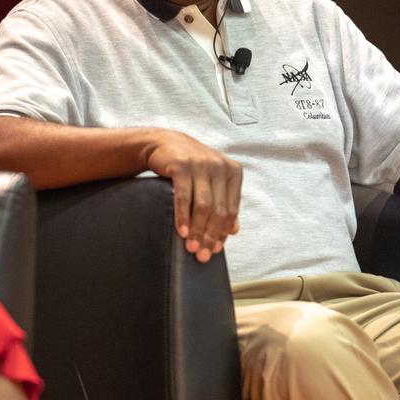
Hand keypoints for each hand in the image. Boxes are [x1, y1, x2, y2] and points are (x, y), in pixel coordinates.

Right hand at [143, 133, 241, 262]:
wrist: (165, 144)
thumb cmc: (191, 167)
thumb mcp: (211, 182)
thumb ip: (225, 203)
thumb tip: (234, 231)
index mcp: (233, 171)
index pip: (231, 209)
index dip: (223, 232)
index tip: (215, 250)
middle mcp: (220, 166)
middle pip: (218, 210)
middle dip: (210, 236)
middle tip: (202, 255)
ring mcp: (201, 164)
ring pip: (203, 206)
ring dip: (197, 230)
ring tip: (191, 247)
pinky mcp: (182, 165)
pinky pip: (184, 197)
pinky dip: (183, 217)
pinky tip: (182, 232)